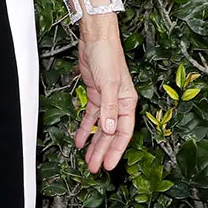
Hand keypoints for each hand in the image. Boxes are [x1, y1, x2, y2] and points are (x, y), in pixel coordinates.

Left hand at [74, 22, 136, 172]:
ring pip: (100, 128)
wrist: (96, 39)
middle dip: (102, 151)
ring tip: (87, 159)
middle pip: (111, 134)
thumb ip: (109, 108)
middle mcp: (118, 104)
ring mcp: (106, 100)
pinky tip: (80, 140)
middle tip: (95, 168)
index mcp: (127, 102)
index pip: (123, 133)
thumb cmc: (108, 56)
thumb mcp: (109, 84)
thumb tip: (110, 130)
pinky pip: (90, 117)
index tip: (108, 165)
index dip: (116, 150)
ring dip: (94, 144)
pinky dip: (85, 129)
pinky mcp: (95, 95)